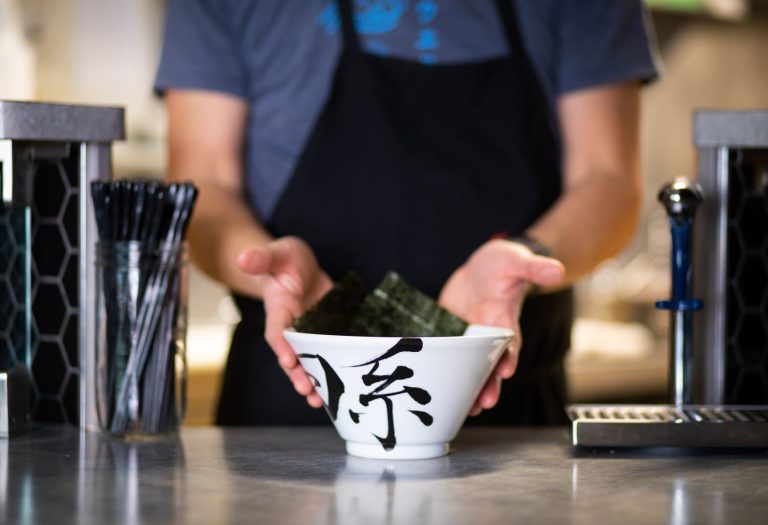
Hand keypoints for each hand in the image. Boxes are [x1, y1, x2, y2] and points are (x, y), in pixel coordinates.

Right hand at [236, 236, 333, 407]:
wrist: (299, 266)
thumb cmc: (285, 259)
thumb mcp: (277, 252)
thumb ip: (261, 257)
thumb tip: (243, 257)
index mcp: (278, 308)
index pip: (276, 331)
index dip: (282, 345)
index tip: (289, 359)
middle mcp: (291, 326)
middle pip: (291, 355)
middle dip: (298, 374)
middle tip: (306, 391)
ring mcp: (308, 332)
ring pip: (308, 362)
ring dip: (314, 381)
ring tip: (320, 402)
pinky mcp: (325, 333)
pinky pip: (328, 355)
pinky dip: (333, 371)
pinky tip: (343, 387)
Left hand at [438, 239, 564, 415]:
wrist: (483, 266)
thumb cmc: (505, 264)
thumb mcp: (518, 260)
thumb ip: (535, 268)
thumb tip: (557, 270)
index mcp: (503, 317)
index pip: (510, 341)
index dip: (509, 355)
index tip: (507, 370)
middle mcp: (486, 331)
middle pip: (489, 363)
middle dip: (488, 383)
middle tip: (484, 403)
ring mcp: (467, 333)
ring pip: (468, 364)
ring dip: (467, 385)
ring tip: (466, 408)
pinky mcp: (449, 330)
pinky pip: (444, 350)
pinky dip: (440, 365)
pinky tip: (433, 382)